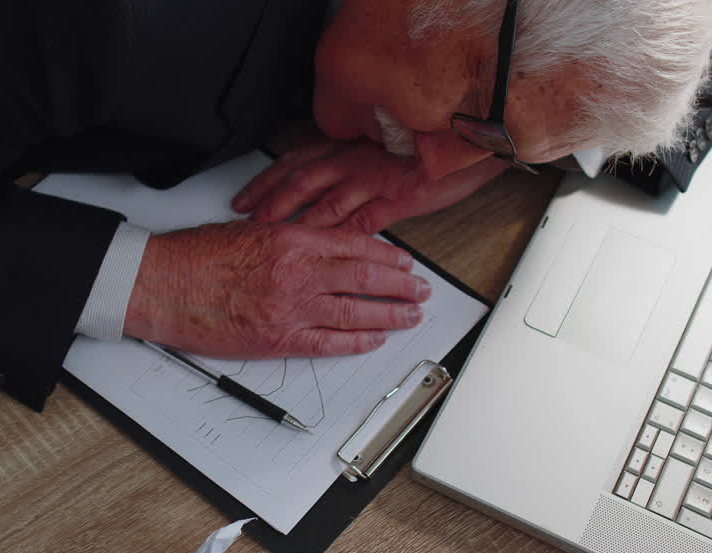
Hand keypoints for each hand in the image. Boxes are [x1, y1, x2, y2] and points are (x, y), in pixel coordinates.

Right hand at [123, 221, 429, 357]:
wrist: (163, 285)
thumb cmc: (199, 256)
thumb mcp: (253, 230)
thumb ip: (294, 238)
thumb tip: (328, 247)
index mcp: (293, 240)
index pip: (356, 247)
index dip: (388, 257)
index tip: (405, 263)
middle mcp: (298, 273)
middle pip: (365, 279)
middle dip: (401, 286)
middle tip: (422, 291)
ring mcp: (290, 309)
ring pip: (355, 313)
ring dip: (390, 316)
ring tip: (411, 317)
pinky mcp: (278, 339)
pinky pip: (328, 343)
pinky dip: (357, 341)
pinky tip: (374, 339)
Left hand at [232, 138, 507, 234]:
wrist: (466, 137)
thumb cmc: (422, 145)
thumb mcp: (375, 148)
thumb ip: (347, 166)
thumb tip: (319, 186)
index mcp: (346, 145)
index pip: (294, 162)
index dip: (265, 182)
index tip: (245, 200)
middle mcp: (354, 158)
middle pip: (300, 181)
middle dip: (271, 204)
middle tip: (249, 224)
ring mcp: (374, 178)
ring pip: (327, 202)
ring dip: (300, 223)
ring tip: (281, 242)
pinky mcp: (396, 197)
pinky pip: (364, 221)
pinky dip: (343, 238)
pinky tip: (329, 256)